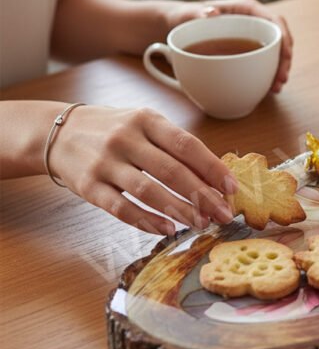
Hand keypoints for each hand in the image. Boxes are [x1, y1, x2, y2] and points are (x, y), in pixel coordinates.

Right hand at [48, 105, 236, 235]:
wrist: (58, 133)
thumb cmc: (114, 130)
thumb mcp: (145, 125)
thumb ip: (175, 146)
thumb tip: (215, 176)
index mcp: (147, 119)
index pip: (187, 145)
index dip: (212, 168)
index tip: (231, 188)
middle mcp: (126, 138)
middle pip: (171, 170)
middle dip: (202, 195)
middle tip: (222, 214)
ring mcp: (105, 162)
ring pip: (148, 190)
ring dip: (179, 210)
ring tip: (200, 223)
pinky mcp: (88, 186)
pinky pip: (121, 207)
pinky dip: (146, 220)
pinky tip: (166, 228)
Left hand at [166, 0, 292, 92]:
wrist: (176, 29)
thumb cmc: (181, 18)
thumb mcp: (186, 15)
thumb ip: (197, 13)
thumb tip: (212, 14)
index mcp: (246, 8)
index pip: (274, 20)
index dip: (284, 38)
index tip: (286, 56)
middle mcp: (253, 21)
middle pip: (279, 38)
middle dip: (285, 59)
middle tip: (281, 80)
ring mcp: (252, 36)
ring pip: (275, 51)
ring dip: (279, 69)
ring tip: (276, 88)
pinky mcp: (248, 50)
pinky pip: (264, 61)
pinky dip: (268, 74)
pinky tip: (268, 89)